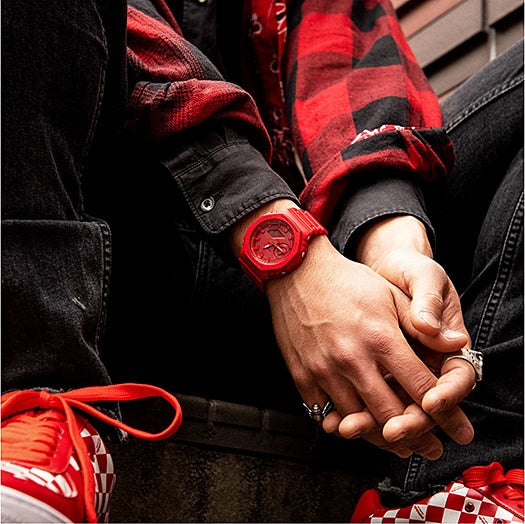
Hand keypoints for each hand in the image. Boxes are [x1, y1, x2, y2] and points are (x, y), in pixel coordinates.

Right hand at [265, 235, 472, 458]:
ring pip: (357, 422)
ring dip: (380, 435)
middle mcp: (353, 360)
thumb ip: (422, 325)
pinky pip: (324, 414)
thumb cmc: (347, 282)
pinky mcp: (302, 376)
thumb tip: (457, 345)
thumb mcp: (390, 294)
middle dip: (416, 436)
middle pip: (391, 415)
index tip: (454, 426)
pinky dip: (342, 423)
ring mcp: (324, 370)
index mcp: (380, 338)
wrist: (298, 273)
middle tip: (429, 447)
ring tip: (397, 442)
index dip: (443, 412)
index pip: (420, 388)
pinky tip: (356, 423)